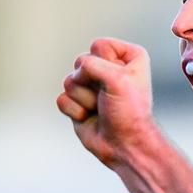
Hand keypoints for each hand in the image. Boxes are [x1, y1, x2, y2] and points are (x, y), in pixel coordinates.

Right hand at [57, 38, 154, 165]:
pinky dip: (75, 111)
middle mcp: (110, 69)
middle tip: (108, 98)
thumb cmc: (129, 113)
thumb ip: (91, 63)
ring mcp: (92, 86)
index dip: (106, 65)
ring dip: (85, 99)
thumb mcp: (117, 78)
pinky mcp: (78, 103)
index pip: (99, 46)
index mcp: (128, 57)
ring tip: (100, 109)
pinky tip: (90, 118)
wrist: (125, 146)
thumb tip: (75, 72)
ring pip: (70, 80)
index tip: (121, 82)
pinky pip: (63, 98)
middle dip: (92, 83)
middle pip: (81, 61)